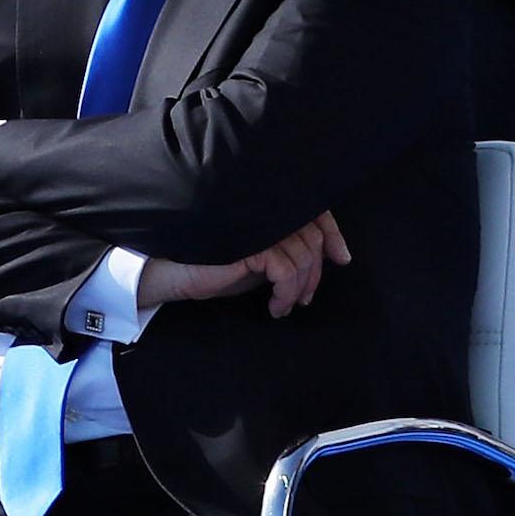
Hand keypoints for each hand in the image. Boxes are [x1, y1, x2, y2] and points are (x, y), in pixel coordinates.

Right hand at [137, 211, 351, 317]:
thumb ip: (282, 249)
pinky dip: (286, 292)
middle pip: (311, 236)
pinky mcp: (248, 242)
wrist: (172, 273)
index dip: (333, 233)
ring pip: (302, 256)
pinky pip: (285, 268)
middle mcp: (265, 210)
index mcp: (268, 210)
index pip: (313, 212)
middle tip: (306, 298)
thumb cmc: (213, 266)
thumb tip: (319, 259)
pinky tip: (275, 305)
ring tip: (285, 305)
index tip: (342, 259)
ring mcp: (256, 223)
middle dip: (316, 272)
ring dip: (299, 288)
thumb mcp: (257, 258)